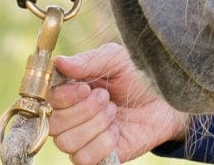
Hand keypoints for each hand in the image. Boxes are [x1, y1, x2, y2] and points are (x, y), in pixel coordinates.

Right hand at [49, 42, 189, 164]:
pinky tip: (116, 131)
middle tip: (106, 98)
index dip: (63, 97)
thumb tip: (58, 62)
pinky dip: (102, 144)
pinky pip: (84, 159)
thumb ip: (88, 61)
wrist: (165, 101)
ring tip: (113, 113)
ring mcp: (83, 139)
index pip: (47, 101)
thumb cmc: (138, 77)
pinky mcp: (97, 157)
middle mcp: (71, 117)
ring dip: (94, 126)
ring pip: (67, 143)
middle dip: (84, 111)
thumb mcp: (116, 60)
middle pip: (54, 125)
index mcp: (70, 91)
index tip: (86, 88)